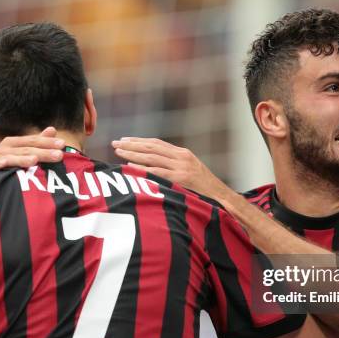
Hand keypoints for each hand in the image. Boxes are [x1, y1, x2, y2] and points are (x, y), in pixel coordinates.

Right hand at [0, 127, 64, 174]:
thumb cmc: (9, 166)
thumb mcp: (24, 153)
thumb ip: (38, 143)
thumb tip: (52, 129)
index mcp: (14, 143)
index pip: (33, 141)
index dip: (47, 142)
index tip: (62, 144)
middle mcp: (4, 148)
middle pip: (26, 149)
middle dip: (43, 152)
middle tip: (58, 155)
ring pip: (11, 158)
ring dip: (22, 158)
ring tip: (35, 160)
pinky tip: (6, 165)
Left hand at [112, 137, 226, 198]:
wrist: (222, 197)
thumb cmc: (205, 190)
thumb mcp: (191, 173)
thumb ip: (176, 167)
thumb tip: (156, 166)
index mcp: (183, 154)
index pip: (157, 143)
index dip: (139, 141)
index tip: (125, 140)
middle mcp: (181, 157)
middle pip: (151, 147)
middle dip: (132, 145)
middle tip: (115, 143)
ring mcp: (181, 167)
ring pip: (152, 157)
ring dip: (133, 153)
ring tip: (118, 151)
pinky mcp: (181, 179)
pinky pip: (157, 171)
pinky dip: (142, 168)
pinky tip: (130, 166)